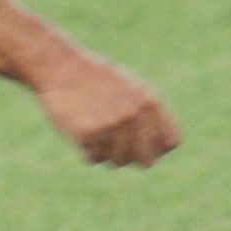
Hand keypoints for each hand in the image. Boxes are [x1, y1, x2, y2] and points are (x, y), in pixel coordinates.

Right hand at [33, 48, 180, 167]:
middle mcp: (134, 115)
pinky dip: (86, 151)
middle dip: (133, 157)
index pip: (170, 142)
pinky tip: (79, 130)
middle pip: (147, 160)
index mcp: (149, 101)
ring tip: (95, 132)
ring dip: (106, 153)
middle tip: (117, 146)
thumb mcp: (130, 88)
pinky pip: (93, 158)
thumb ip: (148, 115)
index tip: (142, 143)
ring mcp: (111, 126)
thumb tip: (161, 149)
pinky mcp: (88, 134)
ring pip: (118, 162)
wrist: (60, 67)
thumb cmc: (95, 78)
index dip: (157, 146)